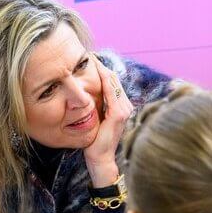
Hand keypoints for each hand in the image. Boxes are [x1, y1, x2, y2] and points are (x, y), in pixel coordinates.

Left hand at [83, 56, 133, 186]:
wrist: (100, 159)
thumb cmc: (95, 141)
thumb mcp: (95, 119)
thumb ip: (95, 106)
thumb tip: (85, 92)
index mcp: (121, 106)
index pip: (112, 82)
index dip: (101, 69)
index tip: (89, 58)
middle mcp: (126, 106)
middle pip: (113, 78)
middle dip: (100, 65)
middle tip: (87, 53)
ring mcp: (124, 110)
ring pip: (113, 82)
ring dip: (101, 68)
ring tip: (90, 58)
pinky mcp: (118, 115)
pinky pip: (111, 92)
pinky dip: (103, 80)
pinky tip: (95, 71)